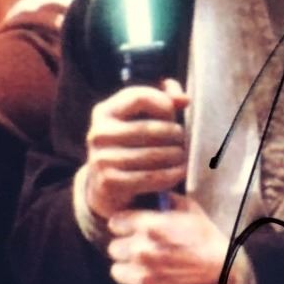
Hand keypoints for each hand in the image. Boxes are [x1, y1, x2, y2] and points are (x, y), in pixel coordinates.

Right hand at [82, 78, 189, 220]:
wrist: (106, 186)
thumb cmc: (131, 144)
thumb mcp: (140, 118)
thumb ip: (164, 100)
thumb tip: (184, 99)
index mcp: (104, 111)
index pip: (139, 98)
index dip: (163, 104)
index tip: (174, 115)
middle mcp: (99, 133)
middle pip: (149, 129)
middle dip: (174, 134)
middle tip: (183, 140)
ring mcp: (102, 159)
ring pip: (152, 154)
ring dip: (176, 155)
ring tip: (184, 155)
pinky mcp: (109, 182)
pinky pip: (149, 177)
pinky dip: (171, 175)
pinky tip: (180, 171)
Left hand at [106, 194, 237, 283]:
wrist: (230, 281)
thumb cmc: (213, 245)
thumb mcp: (194, 213)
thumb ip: (169, 202)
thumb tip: (154, 197)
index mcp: (149, 227)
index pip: (116, 222)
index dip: (125, 227)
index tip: (132, 232)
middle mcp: (141, 251)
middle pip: (114, 248)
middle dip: (127, 250)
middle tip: (143, 254)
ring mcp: (142, 278)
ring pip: (118, 272)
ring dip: (130, 271)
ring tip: (149, 272)